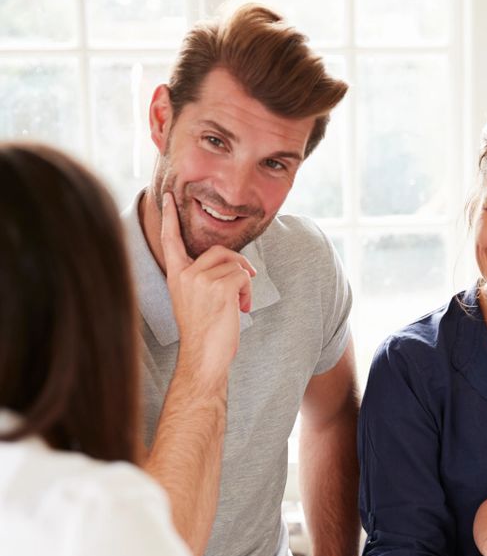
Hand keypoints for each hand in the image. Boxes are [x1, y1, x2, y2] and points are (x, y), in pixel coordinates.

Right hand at [160, 191, 255, 385]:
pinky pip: (243, 276)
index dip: (169, 217)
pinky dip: (248, 291)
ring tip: (239, 304)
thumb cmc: (203, 334)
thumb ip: (202, 279)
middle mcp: (186, 274)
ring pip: (235, 264)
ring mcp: (201, 280)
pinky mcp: (220, 287)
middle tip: (244, 286)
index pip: (170, 240)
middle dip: (238, 265)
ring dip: (244, 283)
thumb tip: (231, 265)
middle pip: (219, 251)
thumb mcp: (195, 301)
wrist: (203, 358)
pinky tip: (242, 308)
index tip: (168, 197)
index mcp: (176, 276)